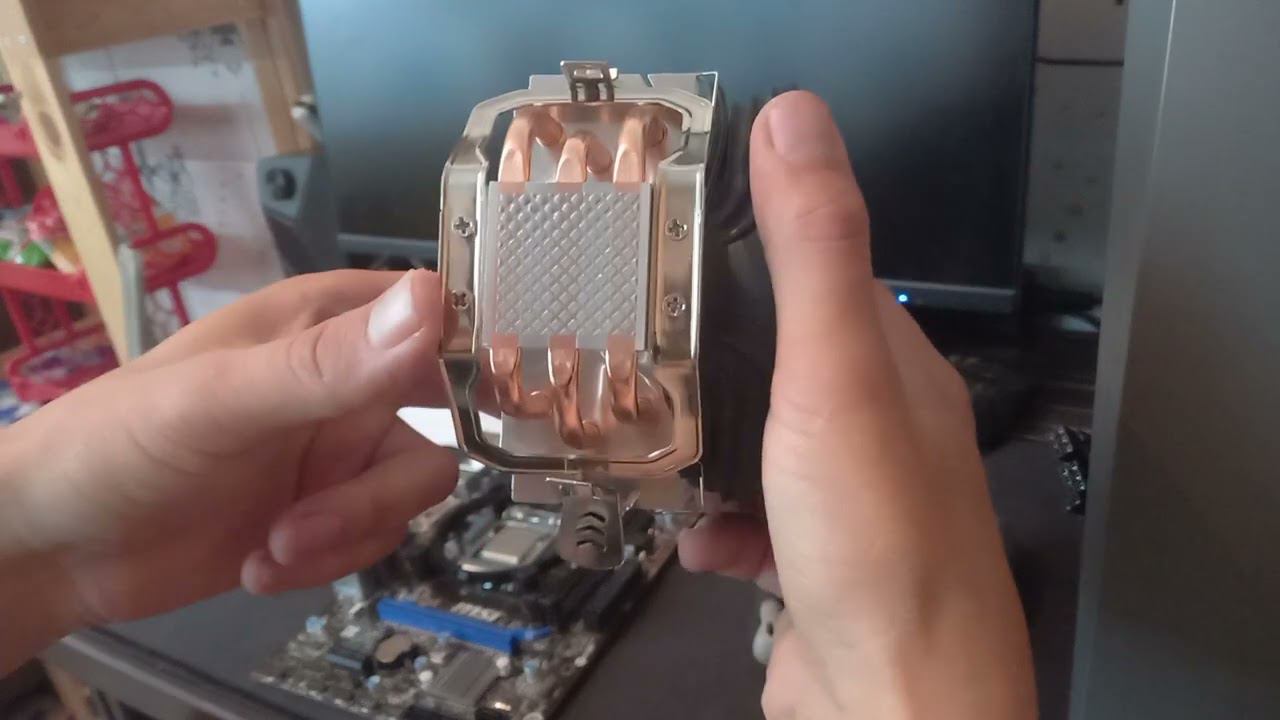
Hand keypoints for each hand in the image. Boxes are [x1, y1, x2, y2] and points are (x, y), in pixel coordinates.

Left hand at [0, 270, 455, 670]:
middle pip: (440, 419)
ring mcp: (334, 451)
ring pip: (408, 490)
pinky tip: (262, 565)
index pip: (433, 313)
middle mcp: (343, 382)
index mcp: (322, 321)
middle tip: (333, 512)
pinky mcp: (323, 514)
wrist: (52, 548)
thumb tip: (430, 305)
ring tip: (276, 548)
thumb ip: (324, 363)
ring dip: (350, 531)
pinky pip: (373, 537)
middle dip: (386, 483)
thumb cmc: (117, 444)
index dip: (476, 349)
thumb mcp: (219, 399)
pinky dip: (329, 561)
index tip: (504, 401)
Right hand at [679, 93, 1034, 717]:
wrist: (894, 705)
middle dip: (715, 357)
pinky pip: (750, 520)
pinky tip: (698, 535)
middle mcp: (881, 432)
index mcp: (897, 372)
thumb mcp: (834, 379)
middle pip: (784, 363)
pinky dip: (716, 521)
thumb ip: (815, 254)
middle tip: (647, 350)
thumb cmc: (885, 557)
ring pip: (761, 443)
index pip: (830, 278)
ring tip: (661, 441)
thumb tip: (800, 127)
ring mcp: (847, 500)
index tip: (693, 237)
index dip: (763, 250)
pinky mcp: (815, 560)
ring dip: (708, 443)